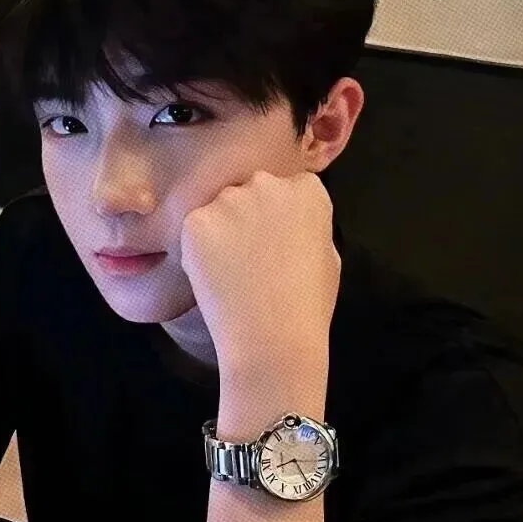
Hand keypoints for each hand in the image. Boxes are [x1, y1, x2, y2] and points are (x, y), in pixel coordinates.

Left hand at [180, 170, 339, 379]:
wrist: (272, 337)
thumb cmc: (307, 305)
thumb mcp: (327, 256)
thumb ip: (306, 226)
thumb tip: (288, 223)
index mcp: (306, 190)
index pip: (288, 187)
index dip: (279, 217)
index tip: (277, 242)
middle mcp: (267, 184)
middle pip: (250, 191)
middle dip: (248, 216)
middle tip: (249, 257)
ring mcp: (229, 201)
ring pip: (219, 208)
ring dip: (221, 231)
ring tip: (229, 271)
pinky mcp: (196, 222)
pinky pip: (194, 229)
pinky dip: (198, 249)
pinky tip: (213, 275)